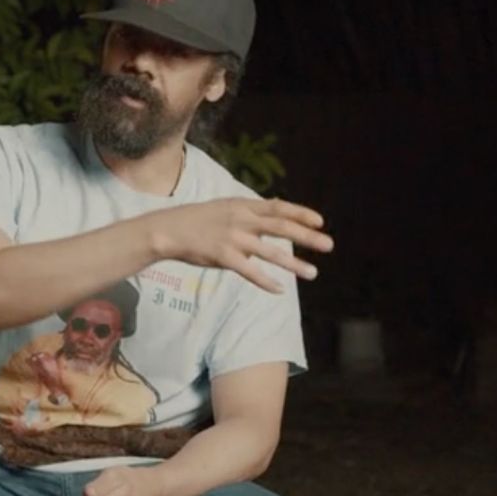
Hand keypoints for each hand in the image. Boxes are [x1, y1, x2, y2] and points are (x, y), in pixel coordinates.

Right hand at [147, 198, 333, 292]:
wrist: (168, 229)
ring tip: (313, 272)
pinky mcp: (223, 256)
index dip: (300, 213)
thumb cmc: (198, 220)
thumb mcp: (225, 207)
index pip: (278, 207)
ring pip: (270, 252)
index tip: (321, 221)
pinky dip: (266, 281)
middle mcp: (241, 219)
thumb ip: (251, 211)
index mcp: (243, 205)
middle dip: (308, 236)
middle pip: (281, 227)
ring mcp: (232, 238)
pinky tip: (280, 290)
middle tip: (329, 245)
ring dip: (294, 263)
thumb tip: (276, 211)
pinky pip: (250, 271)